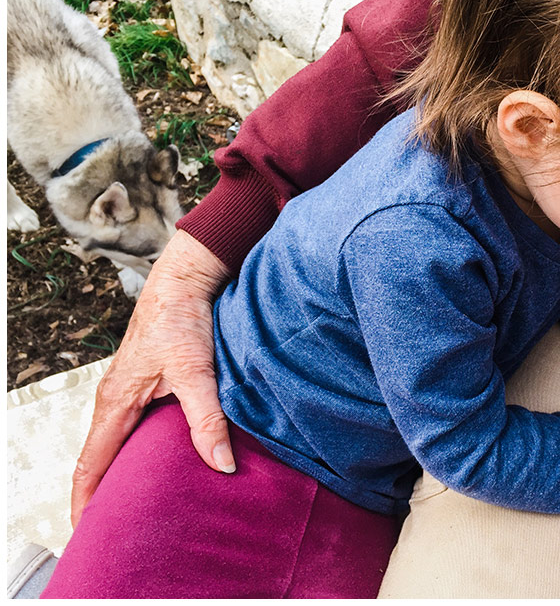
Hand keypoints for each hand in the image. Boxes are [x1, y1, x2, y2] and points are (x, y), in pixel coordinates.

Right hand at [71, 230, 231, 524]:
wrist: (184, 278)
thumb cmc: (182, 317)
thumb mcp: (196, 370)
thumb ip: (206, 418)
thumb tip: (222, 464)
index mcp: (115, 401)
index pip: (90, 464)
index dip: (85, 502)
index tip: (85, 533)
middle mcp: (113, 400)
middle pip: (99, 460)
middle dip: (101, 496)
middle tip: (113, 531)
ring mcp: (126, 392)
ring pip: (115, 443)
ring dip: (118, 473)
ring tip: (131, 508)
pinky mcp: (143, 383)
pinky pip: (130, 428)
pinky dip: (135, 451)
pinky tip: (154, 465)